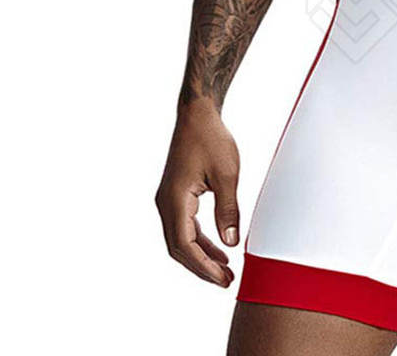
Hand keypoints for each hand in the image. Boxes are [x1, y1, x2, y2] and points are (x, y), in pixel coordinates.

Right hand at [155, 101, 239, 286]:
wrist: (197, 115)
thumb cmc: (212, 139)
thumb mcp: (227, 174)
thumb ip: (228, 209)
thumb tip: (231, 242)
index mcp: (174, 200)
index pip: (185, 245)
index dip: (203, 266)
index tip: (223, 277)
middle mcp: (165, 204)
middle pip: (179, 248)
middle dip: (202, 267)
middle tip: (226, 281)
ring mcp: (168, 200)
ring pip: (181, 239)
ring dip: (201, 255)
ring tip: (225, 270)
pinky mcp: (175, 195)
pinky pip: (185, 226)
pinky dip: (200, 239)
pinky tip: (218, 247)